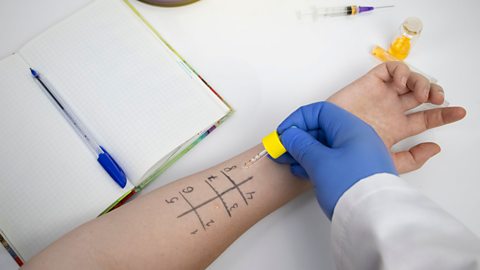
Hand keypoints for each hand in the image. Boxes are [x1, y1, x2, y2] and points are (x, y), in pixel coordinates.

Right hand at [278, 102, 395, 218]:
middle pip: (322, 127)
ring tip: (289, 163)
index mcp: (352, 128)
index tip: (283, 134)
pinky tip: (303, 172)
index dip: (298, 120)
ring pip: (326, 145)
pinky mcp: (358, 171)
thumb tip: (290, 135)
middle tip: (282, 150)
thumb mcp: (319, 162)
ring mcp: (360, 155)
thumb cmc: (353, 188)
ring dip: (305, 151)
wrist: (376, 219)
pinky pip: (333, 159)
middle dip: (298, 137)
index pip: (320, 111)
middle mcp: (358, 138)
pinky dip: (316, 162)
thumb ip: (301, 144)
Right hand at [328, 62, 465, 172]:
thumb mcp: (385, 163)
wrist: (324, 148)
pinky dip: (401, 71)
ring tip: (421, 94)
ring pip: (409, 81)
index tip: (458, 113)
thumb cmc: (348, 157)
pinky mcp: (368, 84)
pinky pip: (389, 70)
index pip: (426, 119)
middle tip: (439, 100)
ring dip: (422, 83)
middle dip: (435, 94)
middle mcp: (390, 110)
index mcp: (396, 128)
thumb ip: (411, 159)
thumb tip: (435, 147)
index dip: (444, 115)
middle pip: (421, 96)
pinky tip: (402, 83)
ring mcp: (380, 96)